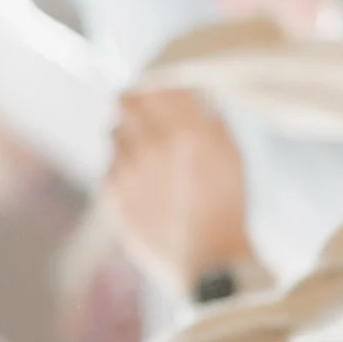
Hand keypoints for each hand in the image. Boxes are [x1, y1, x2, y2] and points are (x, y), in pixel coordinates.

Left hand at [102, 88, 252, 295]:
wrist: (208, 262)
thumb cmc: (228, 207)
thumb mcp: (232, 154)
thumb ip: (208, 119)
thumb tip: (192, 95)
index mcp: (186, 130)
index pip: (153, 82)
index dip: (155, 79)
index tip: (160, 83)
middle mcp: (150, 144)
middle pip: (125, 100)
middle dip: (137, 103)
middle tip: (151, 113)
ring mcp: (126, 170)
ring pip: (115, 132)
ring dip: (130, 136)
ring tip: (151, 155)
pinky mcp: (111, 194)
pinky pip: (110, 165)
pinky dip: (124, 167)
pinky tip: (146, 184)